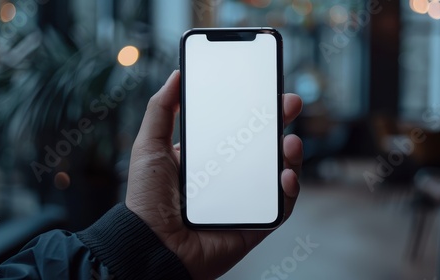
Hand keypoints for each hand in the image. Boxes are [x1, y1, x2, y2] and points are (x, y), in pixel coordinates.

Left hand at [126, 70, 302, 279]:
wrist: (152, 245)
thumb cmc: (147, 199)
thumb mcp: (149, 146)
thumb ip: (161, 110)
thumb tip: (176, 75)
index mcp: (210, 156)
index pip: (239, 127)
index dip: (255, 108)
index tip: (267, 88)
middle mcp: (231, 175)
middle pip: (265, 145)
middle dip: (281, 122)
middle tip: (289, 104)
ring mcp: (246, 198)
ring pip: (279, 171)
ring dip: (291, 154)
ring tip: (289, 142)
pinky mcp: (256, 221)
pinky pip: (281, 204)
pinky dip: (290, 188)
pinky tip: (285, 175)